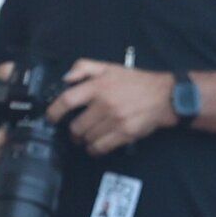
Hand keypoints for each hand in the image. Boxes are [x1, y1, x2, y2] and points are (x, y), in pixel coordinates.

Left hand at [48, 59, 176, 155]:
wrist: (164, 96)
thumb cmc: (136, 82)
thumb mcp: (109, 67)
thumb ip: (84, 68)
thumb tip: (66, 79)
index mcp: (98, 86)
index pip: (68, 100)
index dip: (55, 111)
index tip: (51, 118)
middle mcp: (104, 104)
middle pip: (76, 125)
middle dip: (72, 132)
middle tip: (74, 132)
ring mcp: (115, 121)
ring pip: (88, 138)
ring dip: (84, 141)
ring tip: (86, 139)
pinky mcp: (124, 134)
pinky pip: (102, 147)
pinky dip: (94, 150)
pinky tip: (94, 147)